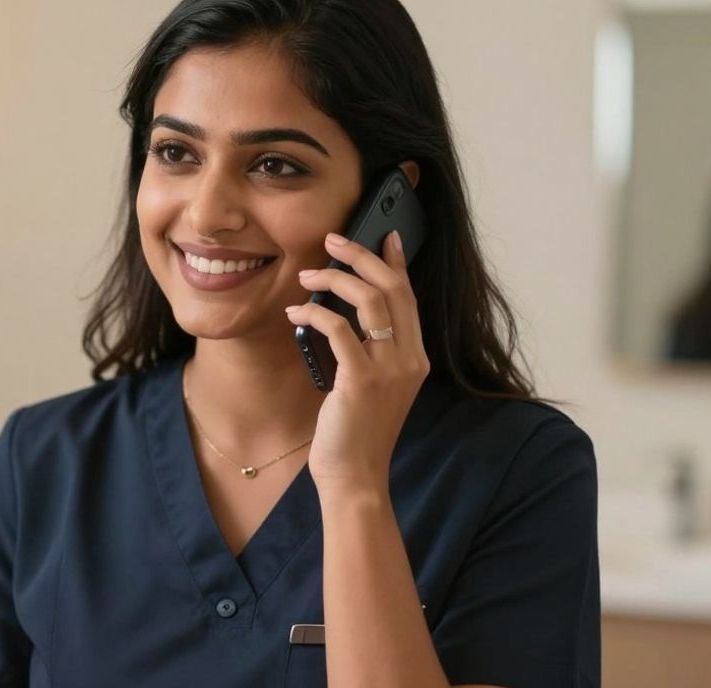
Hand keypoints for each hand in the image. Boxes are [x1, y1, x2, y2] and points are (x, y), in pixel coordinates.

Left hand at [285, 231, 429, 493]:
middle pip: (392, 289)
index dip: (395, 262)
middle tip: (332, 240)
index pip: (409, 297)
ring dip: (334, 279)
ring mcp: (389, 370)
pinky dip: (315, 313)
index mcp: (415, 358)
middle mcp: (409, 359)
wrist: (355, 476)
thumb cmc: (356, 431)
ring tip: (306, 275)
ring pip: (369, 300)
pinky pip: (339, 329)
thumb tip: (346, 313)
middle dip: (361, 256)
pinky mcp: (361, 381)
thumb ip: (371, 352)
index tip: (382, 235)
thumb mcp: (373, 386)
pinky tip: (296, 313)